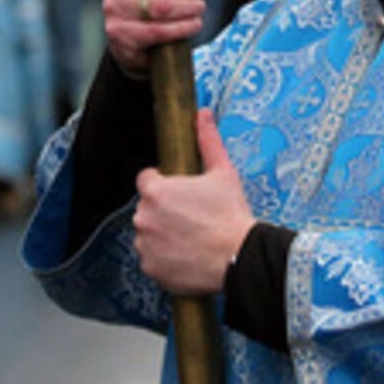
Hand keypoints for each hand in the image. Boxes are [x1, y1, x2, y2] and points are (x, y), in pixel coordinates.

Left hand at [133, 109, 254, 295]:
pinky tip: (187, 254)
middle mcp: (144, 218)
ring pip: (149, 233)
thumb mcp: (223, 172)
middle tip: (191, 215)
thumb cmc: (230, 214)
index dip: (163, 182)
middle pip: (147, 207)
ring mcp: (145, 245)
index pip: (146, 179)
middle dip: (164, 209)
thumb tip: (203, 115)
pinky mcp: (150, 268)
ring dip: (162, 233)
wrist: (239, 257)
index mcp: (156, 191)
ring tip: (191, 236)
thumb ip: (207, 141)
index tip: (179, 191)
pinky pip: (152, 258)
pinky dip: (164, 257)